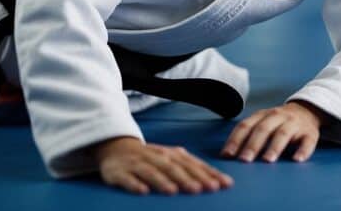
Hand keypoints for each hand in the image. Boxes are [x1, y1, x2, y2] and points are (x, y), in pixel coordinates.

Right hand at [94, 136, 232, 195]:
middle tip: (202, 189)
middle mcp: (158, 157)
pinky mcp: (120, 173)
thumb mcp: (174, 160)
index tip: (223, 185)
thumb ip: (194, 170)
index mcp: (174, 155)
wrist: (118, 149)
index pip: (194, 165)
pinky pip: (128, 179)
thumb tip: (220, 182)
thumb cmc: (153, 159)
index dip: (209, 174)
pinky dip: (135, 185)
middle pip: (175, 168)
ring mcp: (138, 164)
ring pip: (152, 172)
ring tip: (174, 191)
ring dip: (163, 181)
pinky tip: (143, 192)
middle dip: (189, 178)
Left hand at [221, 101, 323, 163]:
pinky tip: (297, 160)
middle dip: (253, 145)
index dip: (236, 140)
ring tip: (267, 160)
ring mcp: (295, 123)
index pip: (246, 125)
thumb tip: (226, 155)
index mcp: (263, 115)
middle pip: (264, 129)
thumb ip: (248, 134)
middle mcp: (278, 116)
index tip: (227, 155)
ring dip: (275, 147)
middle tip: (244, 160)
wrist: (307, 111)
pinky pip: (307, 141)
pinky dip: (303, 151)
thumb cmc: (278, 123)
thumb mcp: (262, 122)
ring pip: (284, 133)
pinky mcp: (310, 133)